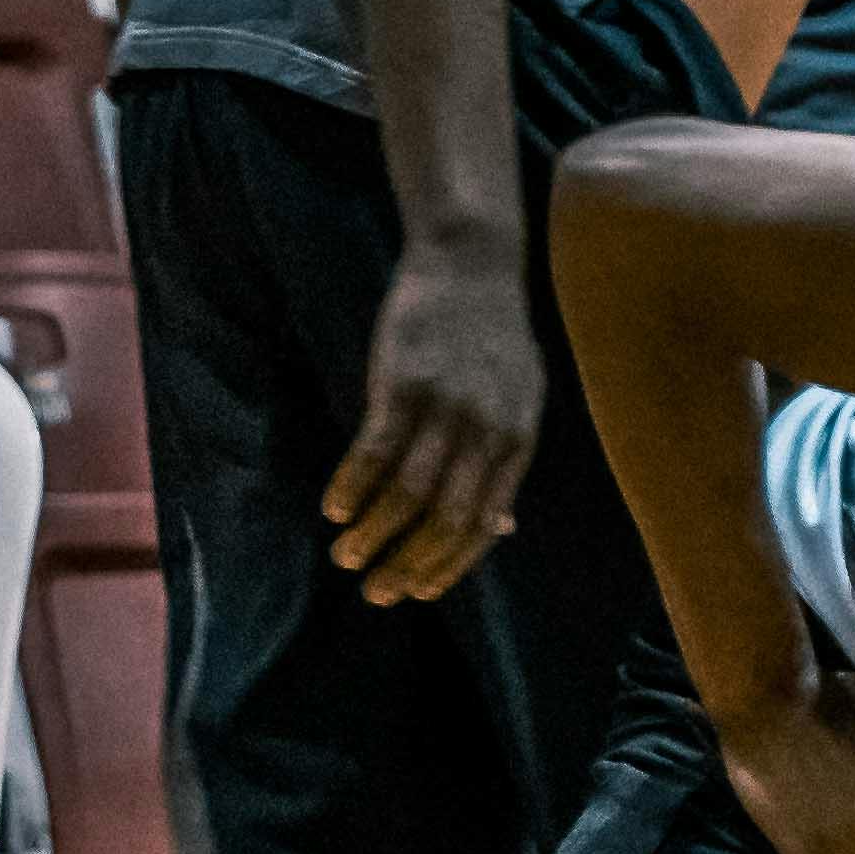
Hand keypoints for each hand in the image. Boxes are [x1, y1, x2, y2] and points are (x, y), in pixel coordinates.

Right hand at [320, 238, 543, 605]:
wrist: (472, 260)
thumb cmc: (492, 334)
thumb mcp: (520, 400)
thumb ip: (507, 464)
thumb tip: (502, 529)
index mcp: (516, 442)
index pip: (482, 525)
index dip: (448, 566)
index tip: (416, 591)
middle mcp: (485, 432)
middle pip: (445, 520)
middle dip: (407, 565)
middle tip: (375, 593)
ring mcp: (444, 408)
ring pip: (407, 495)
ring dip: (374, 536)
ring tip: (345, 559)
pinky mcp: (403, 383)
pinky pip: (374, 452)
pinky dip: (352, 487)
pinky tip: (334, 509)